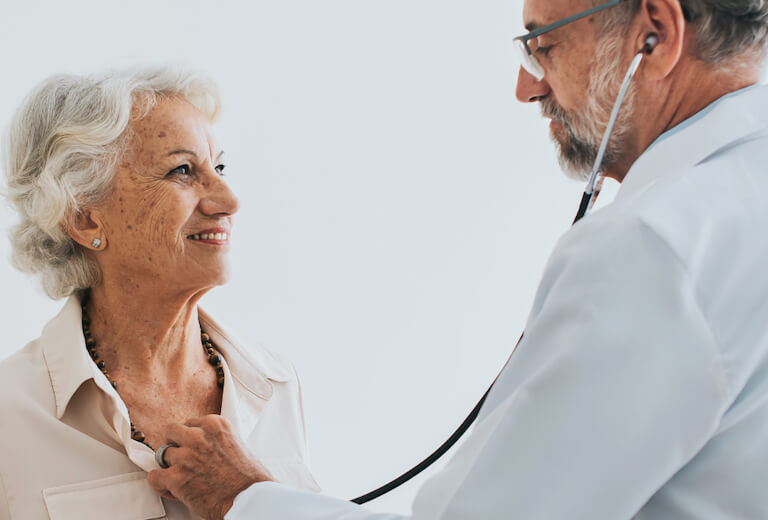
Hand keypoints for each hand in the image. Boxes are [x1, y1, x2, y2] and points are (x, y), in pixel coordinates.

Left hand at [147, 415, 273, 519]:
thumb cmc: (248, 476)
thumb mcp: (237, 444)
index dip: (189, 438)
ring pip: (162, 455)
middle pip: (171, 432)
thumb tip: (206, 444)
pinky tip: (173, 490)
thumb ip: (217, 439)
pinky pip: (154, 476)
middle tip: (181, 458)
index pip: (190, 423)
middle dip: (175, 445)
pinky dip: (160, 484)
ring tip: (180, 478)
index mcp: (215, 424)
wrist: (250, 498)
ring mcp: (186, 456)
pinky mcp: (176, 477)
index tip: (192, 448)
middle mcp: (198, 436)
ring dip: (169, 467)